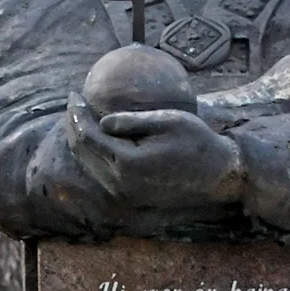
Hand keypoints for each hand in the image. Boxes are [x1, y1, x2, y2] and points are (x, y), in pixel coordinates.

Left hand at [66, 93, 243, 209]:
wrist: (216, 175)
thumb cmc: (196, 141)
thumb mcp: (167, 121)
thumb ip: (132, 121)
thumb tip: (102, 121)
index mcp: (128, 164)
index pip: (89, 137)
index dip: (77, 114)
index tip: (74, 94)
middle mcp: (122, 183)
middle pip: (83, 153)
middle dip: (73, 126)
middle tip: (73, 103)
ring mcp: (125, 193)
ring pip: (90, 165)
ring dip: (81, 141)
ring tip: (79, 117)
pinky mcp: (131, 196)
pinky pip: (102, 173)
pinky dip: (94, 153)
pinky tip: (96, 137)